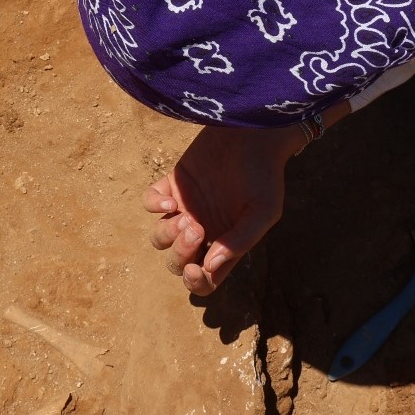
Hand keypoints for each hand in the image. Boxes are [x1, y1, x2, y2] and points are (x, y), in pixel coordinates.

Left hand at [144, 124, 301, 296]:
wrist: (254, 132)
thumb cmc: (265, 174)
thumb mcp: (264, 210)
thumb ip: (240, 240)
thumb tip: (211, 266)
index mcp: (225, 244)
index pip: (205, 279)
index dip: (196, 282)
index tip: (196, 268)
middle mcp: (203, 231)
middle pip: (177, 262)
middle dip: (181, 254)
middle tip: (195, 228)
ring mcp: (184, 208)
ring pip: (160, 238)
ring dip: (167, 234)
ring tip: (185, 217)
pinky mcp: (172, 185)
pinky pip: (150, 204)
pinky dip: (154, 205)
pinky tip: (170, 198)